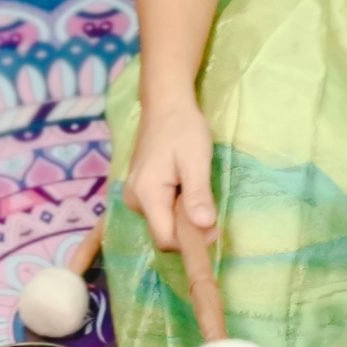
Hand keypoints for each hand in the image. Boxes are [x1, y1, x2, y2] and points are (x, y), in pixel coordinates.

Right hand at [126, 97, 216, 248]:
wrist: (166, 104)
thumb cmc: (183, 129)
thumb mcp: (196, 161)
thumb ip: (198, 196)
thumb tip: (205, 227)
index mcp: (146, 194)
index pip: (166, 239)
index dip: (191, 241)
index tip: (213, 227)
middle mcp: (133, 199)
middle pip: (163, 233)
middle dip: (188, 228)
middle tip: (207, 203)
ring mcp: (133, 195)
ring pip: (162, 222)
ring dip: (182, 216)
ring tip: (195, 188)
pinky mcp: (138, 191)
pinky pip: (159, 211)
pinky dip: (175, 207)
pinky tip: (185, 186)